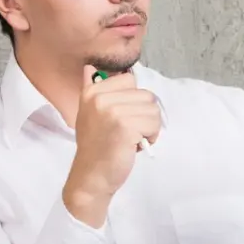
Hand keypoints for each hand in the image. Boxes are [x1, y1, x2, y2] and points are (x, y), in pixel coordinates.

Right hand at [64, 65, 161, 226]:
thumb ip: (92, 89)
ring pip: (153, 109)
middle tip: (127, 132)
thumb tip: (90, 67)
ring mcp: (113, 111)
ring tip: (132, 139)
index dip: (133, 100)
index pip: (130, 79)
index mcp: (92, 90)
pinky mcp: (125, 126)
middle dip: (144, 115)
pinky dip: (151, 137)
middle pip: (146, 95)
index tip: (121, 117)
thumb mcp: (88, 113)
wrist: (91, 176)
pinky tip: (135, 146)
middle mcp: (100, 97)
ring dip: (149, 127)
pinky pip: (154, 124)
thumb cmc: (96, 146)